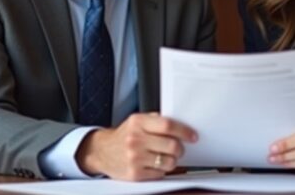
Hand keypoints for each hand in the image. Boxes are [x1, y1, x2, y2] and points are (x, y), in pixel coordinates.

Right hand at [76, 112, 197, 180]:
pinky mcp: (135, 174)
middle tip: (178, 148)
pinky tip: (154, 164)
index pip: (168, 125)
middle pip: (172, 145)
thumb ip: (156, 120)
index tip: (192, 136)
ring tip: (165, 157)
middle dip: (180, 149)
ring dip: (172, 161)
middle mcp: (135, 139)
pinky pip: (160, 174)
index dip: (184, 131)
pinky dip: (161, 170)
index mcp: (138, 122)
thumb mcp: (136, 120)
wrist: (102, 151)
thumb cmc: (124, 135)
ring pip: (169, 162)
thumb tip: (180, 124)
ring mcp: (134, 157)